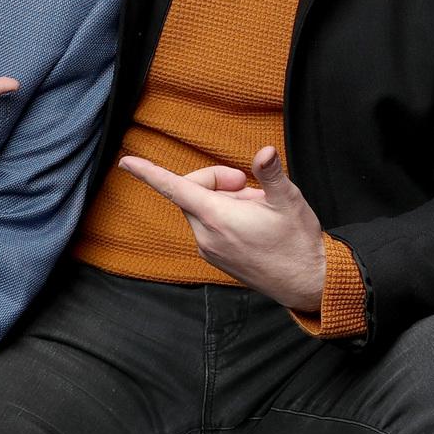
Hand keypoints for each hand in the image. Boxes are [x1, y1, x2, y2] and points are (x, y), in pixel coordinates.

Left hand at [118, 146, 325, 311]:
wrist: (307, 282)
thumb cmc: (297, 241)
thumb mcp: (288, 200)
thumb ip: (271, 173)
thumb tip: (265, 151)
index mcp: (218, 217)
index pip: (174, 188)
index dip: (148, 172)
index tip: (126, 162)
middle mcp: (206, 236)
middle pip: (193, 192)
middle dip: (217, 180)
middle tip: (247, 183)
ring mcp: (209, 250)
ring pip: (202, 210)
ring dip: (223, 200)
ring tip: (256, 208)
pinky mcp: (216, 258)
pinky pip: (209, 227)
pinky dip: (224, 216)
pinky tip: (252, 224)